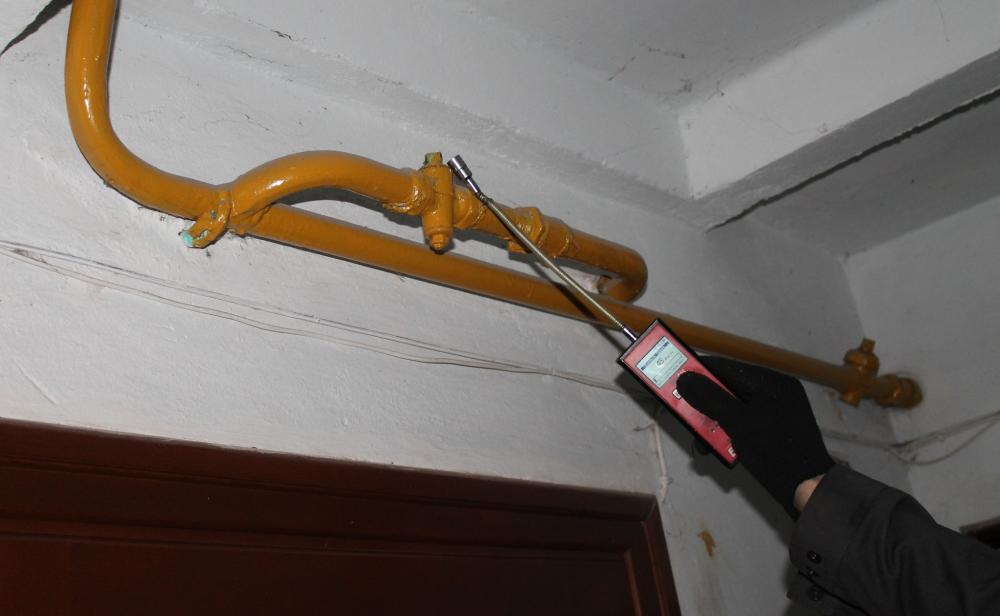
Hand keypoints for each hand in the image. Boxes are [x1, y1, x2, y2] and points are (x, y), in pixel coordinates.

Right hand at [677, 357, 833, 517]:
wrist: (808, 492)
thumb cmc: (775, 452)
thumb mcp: (738, 423)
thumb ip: (710, 398)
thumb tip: (684, 379)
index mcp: (772, 383)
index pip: (728, 367)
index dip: (699, 371)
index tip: (674, 377)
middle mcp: (774, 393)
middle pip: (728, 390)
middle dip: (704, 404)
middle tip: (683, 413)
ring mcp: (775, 414)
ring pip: (732, 410)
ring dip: (712, 424)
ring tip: (699, 443)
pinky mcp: (772, 433)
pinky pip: (741, 425)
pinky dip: (726, 435)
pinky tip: (715, 450)